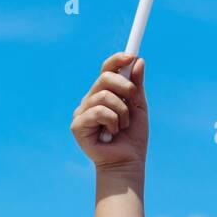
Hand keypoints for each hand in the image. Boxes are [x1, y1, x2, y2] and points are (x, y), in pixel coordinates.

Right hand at [71, 52, 148, 174]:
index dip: (117, 60)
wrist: (129, 161)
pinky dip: (113, 121)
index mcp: (104, 93)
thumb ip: (137, 85)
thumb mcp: (138, 106)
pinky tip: (112, 133)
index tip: (131, 55)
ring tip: (122, 125)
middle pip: (105, 77)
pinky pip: (98, 111)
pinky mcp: (77, 126)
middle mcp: (90, 99)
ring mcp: (82, 112)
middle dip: (125, 87)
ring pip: (104, 95)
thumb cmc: (133, 135)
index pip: (107, 69)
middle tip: (132, 101)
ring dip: (121, 110)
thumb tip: (138, 61)